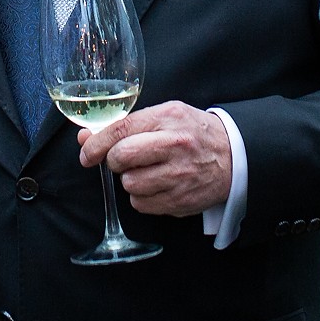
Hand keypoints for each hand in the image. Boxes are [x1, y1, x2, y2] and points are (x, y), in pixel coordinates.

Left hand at [77, 100, 230, 215]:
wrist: (234, 156)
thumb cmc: (193, 133)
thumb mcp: (165, 115)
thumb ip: (126, 125)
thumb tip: (85, 138)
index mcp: (168, 118)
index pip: (120, 130)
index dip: (96, 143)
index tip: (86, 152)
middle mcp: (174, 146)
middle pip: (121, 158)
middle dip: (113, 161)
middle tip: (123, 159)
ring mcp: (178, 175)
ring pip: (129, 184)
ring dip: (130, 180)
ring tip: (148, 171)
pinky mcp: (180, 200)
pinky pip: (142, 204)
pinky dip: (142, 197)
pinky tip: (157, 185)